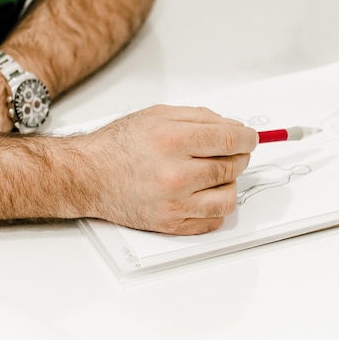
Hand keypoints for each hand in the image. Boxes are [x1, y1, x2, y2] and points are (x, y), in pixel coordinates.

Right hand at [80, 105, 257, 234]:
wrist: (89, 175)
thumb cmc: (120, 145)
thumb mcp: (159, 114)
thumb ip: (200, 117)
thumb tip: (234, 127)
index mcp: (173, 141)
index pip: (231, 140)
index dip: (247, 138)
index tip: (250, 138)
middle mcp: (175, 175)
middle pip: (232, 167)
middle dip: (238, 157)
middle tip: (230, 152)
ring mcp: (174, 204)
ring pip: (229, 197)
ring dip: (229, 184)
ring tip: (214, 175)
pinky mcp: (171, 225)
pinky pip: (213, 221)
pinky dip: (215, 207)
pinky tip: (204, 194)